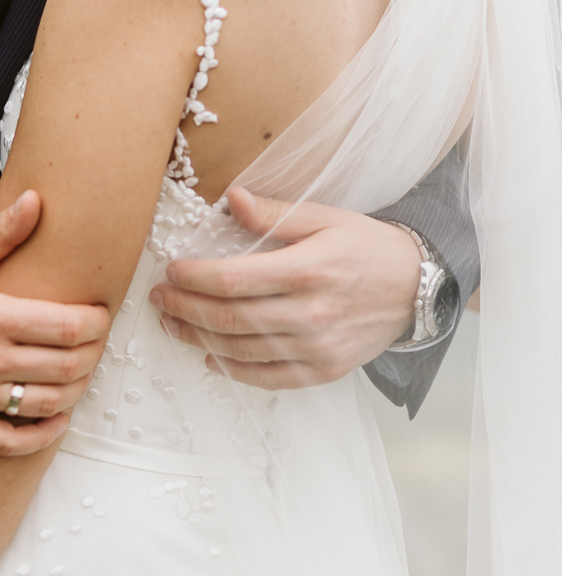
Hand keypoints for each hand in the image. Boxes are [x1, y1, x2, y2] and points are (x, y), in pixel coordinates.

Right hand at [0, 191, 109, 453]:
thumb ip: (2, 231)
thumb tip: (36, 200)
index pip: (65, 327)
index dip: (95, 323)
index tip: (100, 315)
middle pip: (65, 367)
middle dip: (93, 354)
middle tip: (97, 342)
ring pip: (45, 404)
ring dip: (75, 391)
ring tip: (81, 373)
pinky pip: (10, 443)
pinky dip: (41, 436)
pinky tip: (56, 418)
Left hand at [149, 186, 422, 387]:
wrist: (416, 287)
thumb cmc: (366, 247)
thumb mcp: (324, 217)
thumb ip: (274, 213)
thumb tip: (232, 198)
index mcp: (307, 270)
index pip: (233, 279)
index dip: (195, 277)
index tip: (172, 270)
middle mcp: (311, 313)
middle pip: (230, 318)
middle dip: (185, 308)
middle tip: (159, 298)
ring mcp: (317, 348)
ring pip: (242, 350)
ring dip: (199, 339)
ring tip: (172, 323)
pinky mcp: (324, 370)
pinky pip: (270, 378)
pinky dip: (235, 371)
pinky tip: (211, 358)